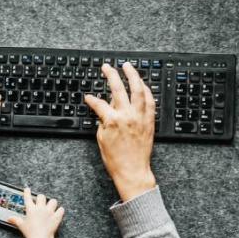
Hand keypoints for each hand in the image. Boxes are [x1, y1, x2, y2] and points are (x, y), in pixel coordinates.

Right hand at [8, 188, 64, 237]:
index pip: (28, 197)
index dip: (27, 192)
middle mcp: (40, 208)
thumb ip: (15, 220)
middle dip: (41, 199)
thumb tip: (9, 218)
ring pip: (53, 201)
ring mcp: (49, 211)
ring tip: (51, 207)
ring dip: (52, 203)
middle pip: (41, 196)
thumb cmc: (30, 232)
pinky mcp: (56, 216)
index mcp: (31, 209)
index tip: (27, 189)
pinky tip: (58, 213)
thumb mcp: (21, 225)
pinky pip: (61, 209)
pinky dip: (60, 211)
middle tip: (41, 203)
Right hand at [84, 63, 156, 201]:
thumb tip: (103, 110)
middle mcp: (127, 115)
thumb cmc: (116, 159)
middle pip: (118, 88)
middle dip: (111, 75)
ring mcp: (140, 117)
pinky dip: (146, 90)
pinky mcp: (149, 121)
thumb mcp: (102, 139)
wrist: (132, 171)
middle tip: (107, 67)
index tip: (88, 97)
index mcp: (112, 120)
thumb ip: (102, 121)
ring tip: (127, 66)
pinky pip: (150, 101)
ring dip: (132, 75)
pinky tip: (142, 84)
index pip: (99, 103)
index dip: (91, 99)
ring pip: (137, 90)